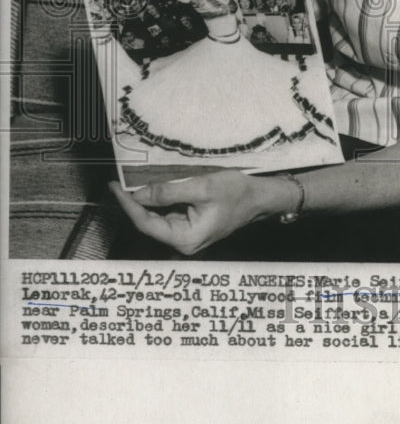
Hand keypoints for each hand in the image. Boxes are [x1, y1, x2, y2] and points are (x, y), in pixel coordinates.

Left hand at [109, 171, 295, 255]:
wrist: (261, 198)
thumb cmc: (237, 193)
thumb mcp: (201, 187)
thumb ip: (168, 192)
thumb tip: (139, 194)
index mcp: (185, 238)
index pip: (145, 223)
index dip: (128, 204)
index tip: (114, 187)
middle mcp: (184, 242)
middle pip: (149, 222)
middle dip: (134, 202)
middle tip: (119, 181)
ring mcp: (187, 235)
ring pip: (158, 218)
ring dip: (147, 200)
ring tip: (132, 181)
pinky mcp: (191, 226)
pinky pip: (169, 214)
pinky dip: (160, 200)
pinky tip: (153, 187)